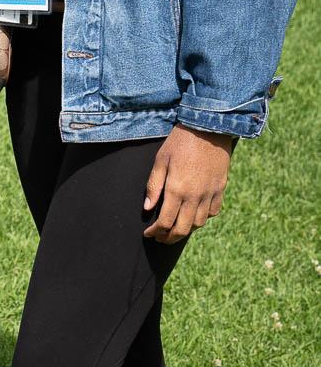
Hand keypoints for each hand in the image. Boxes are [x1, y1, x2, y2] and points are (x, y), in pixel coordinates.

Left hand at [142, 124, 232, 244]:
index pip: (165, 221)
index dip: (155, 232)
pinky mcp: (220, 189)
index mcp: (177, 189)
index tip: (148, 233)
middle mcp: (195, 196)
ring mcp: (210, 194)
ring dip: (186, 229)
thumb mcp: (161, 160)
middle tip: (160, 238)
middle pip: (182, 229)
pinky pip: (213, 212)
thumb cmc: (180, 141)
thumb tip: (147, 207)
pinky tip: (194, 214)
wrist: (208, 128)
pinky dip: (203, 218)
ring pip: (199, 223)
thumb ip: (154, 185)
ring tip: (175, 227)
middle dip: (169, 238)